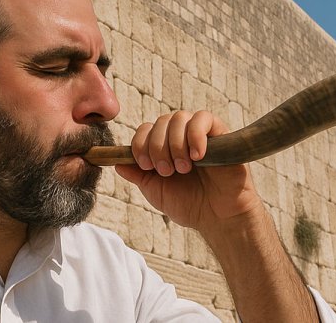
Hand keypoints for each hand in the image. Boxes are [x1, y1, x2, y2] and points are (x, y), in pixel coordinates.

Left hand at [114, 111, 262, 232]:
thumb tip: (115, 162)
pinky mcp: (220, 133)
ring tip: (183, 168)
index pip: (146, 129)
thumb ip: (137, 174)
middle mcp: (181, 135)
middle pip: (160, 121)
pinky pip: (203, 118)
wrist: (218, 217)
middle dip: (158, 147)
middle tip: (166, 171)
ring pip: (179, 118)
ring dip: (175, 144)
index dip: (141, 144)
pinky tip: (197, 157)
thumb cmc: (189, 204)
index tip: (146, 166)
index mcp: (164, 146)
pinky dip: (195, 135)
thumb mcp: (155, 190)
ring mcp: (200, 132)